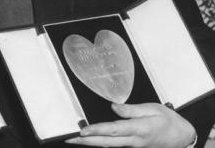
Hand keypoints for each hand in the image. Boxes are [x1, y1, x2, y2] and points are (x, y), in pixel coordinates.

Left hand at [65, 102, 195, 147]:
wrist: (182, 137)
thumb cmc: (169, 121)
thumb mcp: (153, 109)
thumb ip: (132, 109)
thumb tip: (113, 107)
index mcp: (140, 129)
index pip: (114, 130)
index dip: (97, 130)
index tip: (83, 130)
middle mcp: (134, 140)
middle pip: (107, 142)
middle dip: (87, 141)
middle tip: (69, 139)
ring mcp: (133, 146)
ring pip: (108, 146)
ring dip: (91, 143)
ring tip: (74, 139)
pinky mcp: (132, 147)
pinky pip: (114, 146)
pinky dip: (100, 143)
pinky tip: (90, 140)